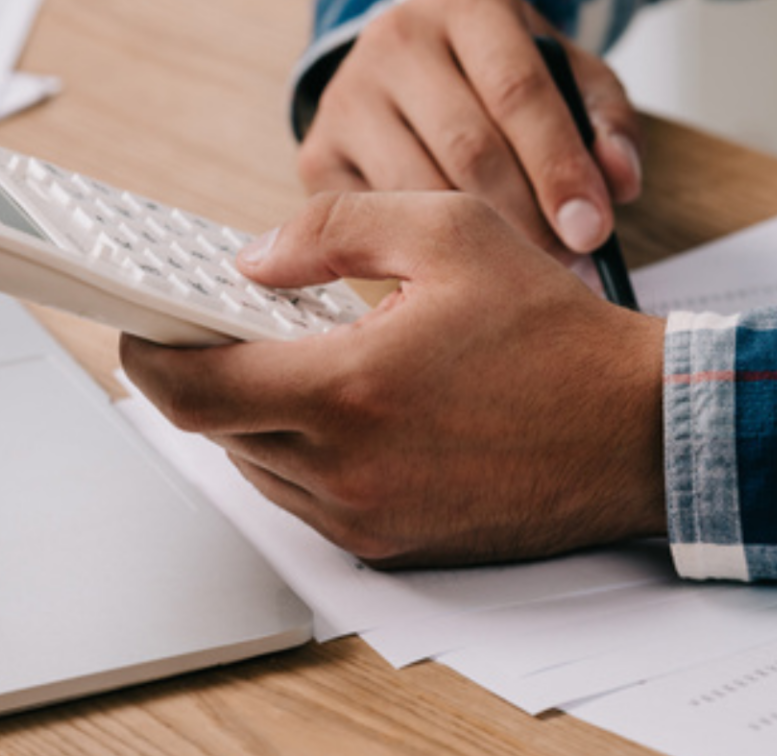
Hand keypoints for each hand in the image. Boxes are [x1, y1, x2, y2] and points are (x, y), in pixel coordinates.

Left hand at [120, 191, 666, 568]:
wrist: (637, 431)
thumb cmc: (552, 334)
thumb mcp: (447, 232)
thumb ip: (331, 231)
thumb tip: (251, 258)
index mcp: (348, 391)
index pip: (193, 390)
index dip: (149, 355)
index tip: (139, 325)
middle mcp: (346, 470)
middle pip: (216, 427)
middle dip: (205, 373)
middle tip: (221, 323)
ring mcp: (366, 517)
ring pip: (257, 465)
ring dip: (253, 413)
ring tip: (295, 357)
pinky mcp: (390, 544)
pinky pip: (305, 498)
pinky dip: (299, 451)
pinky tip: (340, 405)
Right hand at [298, 0, 641, 259]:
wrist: (414, 65)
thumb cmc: (502, 75)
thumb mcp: (569, 76)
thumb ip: (607, 123)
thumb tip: (618, 183)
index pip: (518, 90)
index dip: (559, 167)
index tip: (592, 229)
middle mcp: (395, 36)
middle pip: (468, 146)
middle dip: (524, 217)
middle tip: (564, 264)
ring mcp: (346, 94)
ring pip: (418, 189)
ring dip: (473, 244)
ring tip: (520, 270)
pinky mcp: (318, 152)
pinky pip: (376, 219)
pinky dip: (420, 251)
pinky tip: (455, 265)